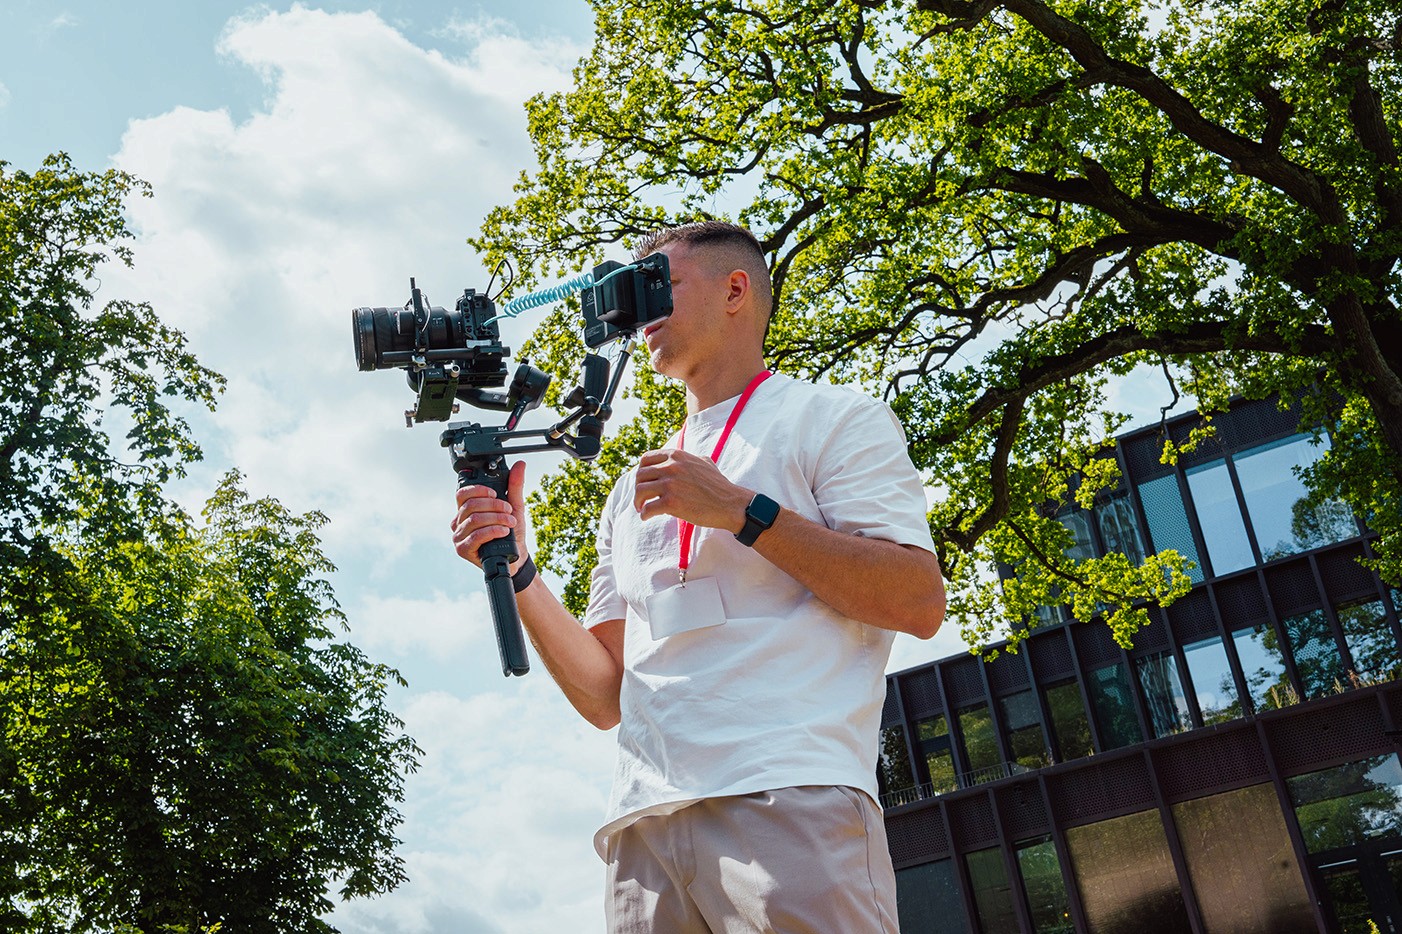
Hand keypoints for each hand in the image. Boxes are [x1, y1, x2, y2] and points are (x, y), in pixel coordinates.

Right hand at [451, 461, 528, 572]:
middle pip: (471, 505)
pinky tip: (503, 532)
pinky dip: (492, 531)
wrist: (515, 557)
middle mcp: (459, 521)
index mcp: (466, 510)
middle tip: (509, 511)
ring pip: (474, 519)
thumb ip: (514, 486)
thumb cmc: (511, 533)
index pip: (462, 493)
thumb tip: (520, 465)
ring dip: (497, 519)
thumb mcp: (515, 506)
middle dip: (494, 506)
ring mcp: (459, 536)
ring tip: (510, 523)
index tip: (496, 493)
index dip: (479, 490)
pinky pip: (476, 535)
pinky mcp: (463, 549)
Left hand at [633, 448, 750, 531]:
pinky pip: (648, 509)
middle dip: (638, 489)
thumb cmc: (719, 486)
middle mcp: (671, 467)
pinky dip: (644, 515)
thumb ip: (690, 459)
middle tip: (641, 500)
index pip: (646, 459)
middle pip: (640, 476)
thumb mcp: (705, 462)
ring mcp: (671, 485)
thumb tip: (685, 459)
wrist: (730, 504)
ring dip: (638, 502)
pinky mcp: (671, 503)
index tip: (644, 482)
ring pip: (640, 491)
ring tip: (642, 509)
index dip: (641, 472)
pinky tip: (647, 517)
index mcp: (677, 455)